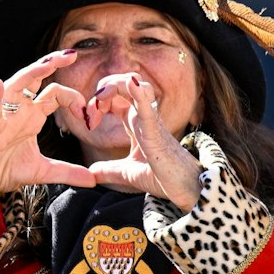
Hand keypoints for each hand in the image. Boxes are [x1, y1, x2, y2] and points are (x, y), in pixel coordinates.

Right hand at [0, 50, 95, 220]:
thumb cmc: (7, 169)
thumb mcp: (44, 171)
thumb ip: (69, 172)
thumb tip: (94, 180)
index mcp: (33, 115)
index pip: (55, 94)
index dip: (74, 99)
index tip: (89, 115)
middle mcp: (19, 110)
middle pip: (35, 79)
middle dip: (52, 65)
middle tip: (72, 54)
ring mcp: (4, 117)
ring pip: (15, 86)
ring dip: (30, 73)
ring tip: (47, 63)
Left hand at [81, 74, 205, 211]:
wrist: (185, 189)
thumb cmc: (163, 177)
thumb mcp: (128, 173)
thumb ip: (109, 170)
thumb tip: (91, 173)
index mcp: (137, 124)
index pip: (115, 98)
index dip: (98, 102)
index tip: (89, 122)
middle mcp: (144, 118)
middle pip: (125, 85)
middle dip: (104, 90)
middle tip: (92, 112)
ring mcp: (152, 123)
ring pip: (138, 87)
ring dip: (117, 85)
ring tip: (103, 98)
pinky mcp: (156, 134)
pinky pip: (148, 109)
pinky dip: (139, 94)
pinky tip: (132, 83)